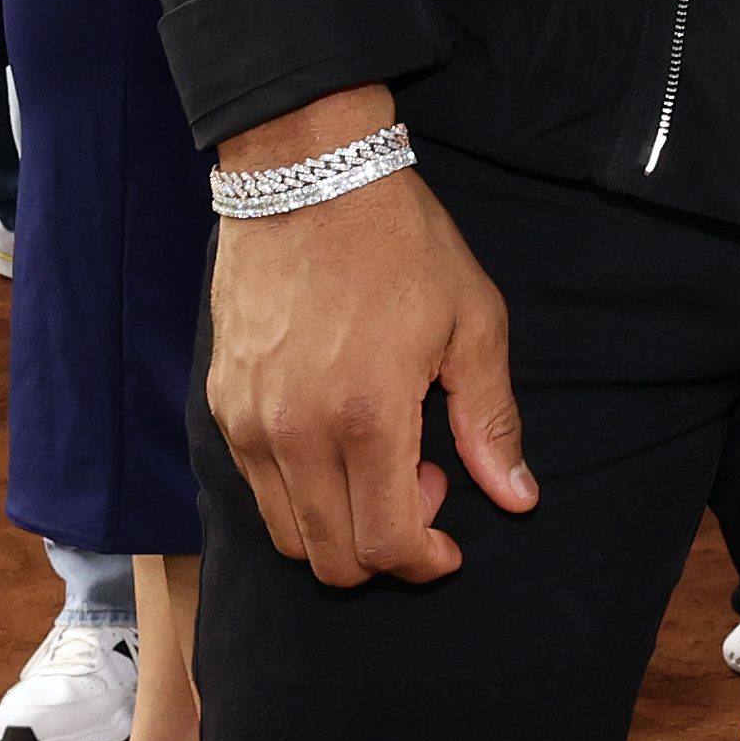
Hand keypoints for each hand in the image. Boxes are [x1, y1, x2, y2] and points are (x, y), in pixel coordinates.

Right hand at [206, 155, 536, 588]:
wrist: (309, 178)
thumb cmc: (402, 245)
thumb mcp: (473, 322)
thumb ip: (490, 421)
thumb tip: (518, 499)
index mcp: (367, 417)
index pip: (384, 544)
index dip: (423, 562)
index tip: (449, 544)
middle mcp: (295, 433)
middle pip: (329, 559)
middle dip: (384, 551)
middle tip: (423, 487)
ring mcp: (248, 422)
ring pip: (286, 534)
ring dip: (338, 528)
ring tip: (381, 462)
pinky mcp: (221, 404)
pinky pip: (256, 487)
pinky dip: (300, 494)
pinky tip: (337, 440)